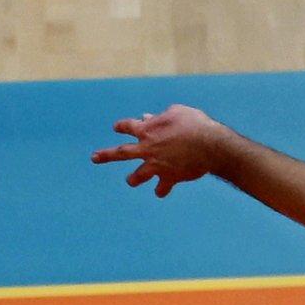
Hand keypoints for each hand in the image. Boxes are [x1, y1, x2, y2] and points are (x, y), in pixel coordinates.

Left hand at [91, 104, 223, 196]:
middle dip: (106, 155)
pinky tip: (160, 192)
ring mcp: (156, 165)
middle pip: (121, 153)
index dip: (122, 126)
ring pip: (138, 175)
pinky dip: (161, 190)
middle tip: (94, 158)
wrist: (210, 146)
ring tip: (130, 181)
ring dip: (134, 179)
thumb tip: (151, 117)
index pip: (128, 126)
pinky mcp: (169, 177)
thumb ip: (161, 115)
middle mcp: (147, 148)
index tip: (117, 127)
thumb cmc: (196, 124)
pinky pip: (162, 187)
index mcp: (147, 130)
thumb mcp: (177, 112)